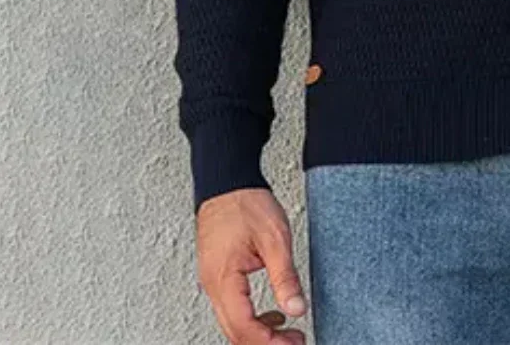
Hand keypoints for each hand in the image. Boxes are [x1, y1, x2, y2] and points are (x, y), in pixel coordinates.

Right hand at [196, 187, 307, 344]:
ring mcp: (212, 282)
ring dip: (259, 334)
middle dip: (265, 343)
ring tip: (290, 332)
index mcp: (223, 279)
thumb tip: (297, 309)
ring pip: (232, 323)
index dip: (269, 342)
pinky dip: (252, 319)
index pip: (243, 328)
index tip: (294, 343)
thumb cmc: (246, 203)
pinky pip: (232, 309)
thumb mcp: (275, 238)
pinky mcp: (218, 276)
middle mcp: (212, 285)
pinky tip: (273, 315)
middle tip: (296, 341)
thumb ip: (285, 277)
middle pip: (235, 333)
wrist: (227, 182)